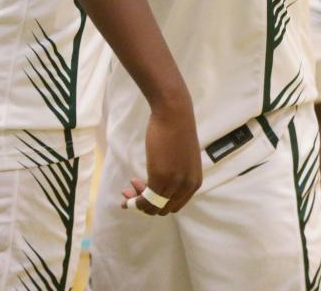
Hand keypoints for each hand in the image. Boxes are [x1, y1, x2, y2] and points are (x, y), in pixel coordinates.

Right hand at [122, 98, 201, 215]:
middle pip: (164, 208)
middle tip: (130, 190)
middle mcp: (187, 186)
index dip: (158, 203)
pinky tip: (128, 188)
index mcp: (194, 182)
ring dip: (138, 203)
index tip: (144, 192)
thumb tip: (156, 186)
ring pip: (154, 207)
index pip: (175, 205)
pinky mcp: (160, 177)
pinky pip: (147, 199)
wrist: (173, 113)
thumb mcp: (180, 158)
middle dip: (146, 204)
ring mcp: (174, 183)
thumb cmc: (175, 129)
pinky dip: (136, 200)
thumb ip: (174, 174)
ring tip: (126, 190)